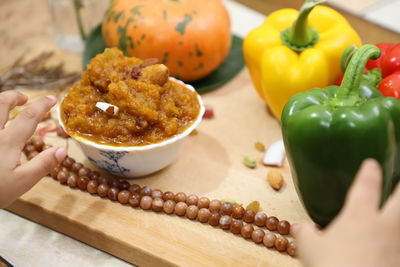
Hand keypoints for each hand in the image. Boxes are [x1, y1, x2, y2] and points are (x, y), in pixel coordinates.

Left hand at [0, 91, 65, 207]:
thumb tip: (62, 150)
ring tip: (7, 105)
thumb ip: (42, 165)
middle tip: (24, 98)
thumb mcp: (21, 182)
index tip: (52, 99)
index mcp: (7, 142)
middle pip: (1, 103)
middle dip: (15, 96)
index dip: (42, 105)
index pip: (28, 116)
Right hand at [292, 159, 399, 266]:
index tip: (372, 163)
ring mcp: (398, 245)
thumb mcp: (310, 251)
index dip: (370, 172)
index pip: (366, 186)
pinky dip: (398, 244)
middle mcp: (385, 226)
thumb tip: (298, 227)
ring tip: (396, 212)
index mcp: (359, 217)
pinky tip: (394, 247)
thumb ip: (305, 235)